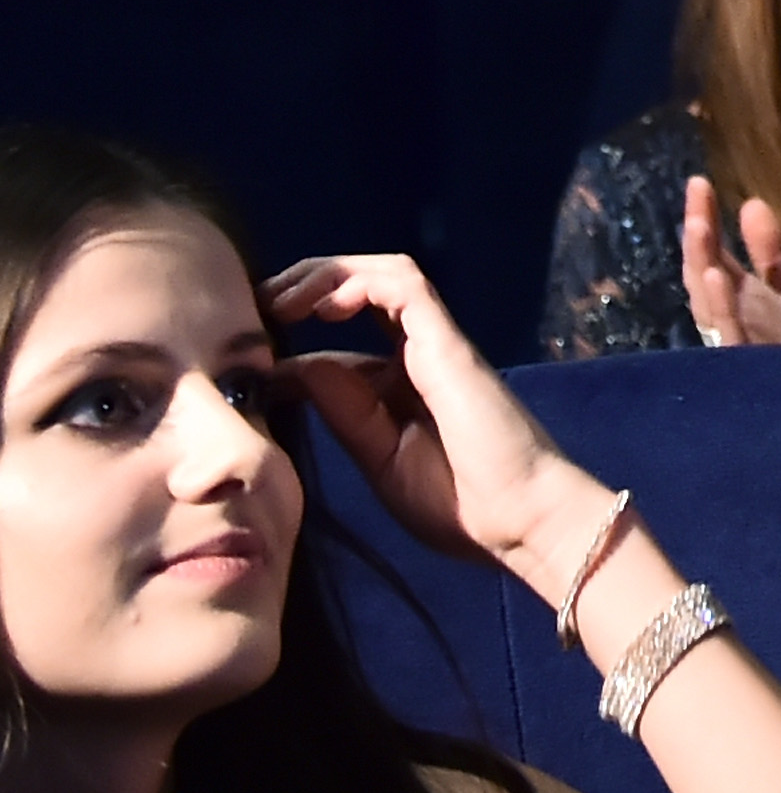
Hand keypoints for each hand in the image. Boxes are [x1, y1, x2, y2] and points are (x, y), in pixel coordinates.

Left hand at [264, 252, 603, 598]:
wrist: (518, 518)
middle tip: (255, 306)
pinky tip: (321, 306)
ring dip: (327, 274)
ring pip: (383, 274)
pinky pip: (406, 287)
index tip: (249, 352)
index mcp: (402, 384)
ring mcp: (437, 343)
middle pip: (362, 287)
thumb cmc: (458, 502)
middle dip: (304, 284)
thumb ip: (343, 411)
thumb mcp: (378, 456)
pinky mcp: (448, 343)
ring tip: (280, 298)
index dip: (293, 335)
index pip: (341, 341)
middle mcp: (420, 352)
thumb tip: (293, 371)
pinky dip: (360, 282)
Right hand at [677, 178, 780, 356]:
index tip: (700, 183)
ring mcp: (746, 347)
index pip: (712, 260)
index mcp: (743, 306)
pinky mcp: (761, 368)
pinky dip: (725, 309)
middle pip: (704, 277)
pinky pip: (734, 338)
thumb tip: (751, 204)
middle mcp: (736, 325)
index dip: (703, 223)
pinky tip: (722, 280)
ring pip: (713, 306)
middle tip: (697, 194)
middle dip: (699, 238)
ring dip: (704, 265)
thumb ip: (771, 255)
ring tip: (701, 227)